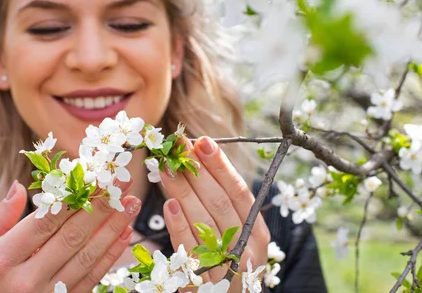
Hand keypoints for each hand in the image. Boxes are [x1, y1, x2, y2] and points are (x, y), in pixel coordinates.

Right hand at [0, 180, 140, 292]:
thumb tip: (20, 185)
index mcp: (2, 260)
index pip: (45, 222)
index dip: (73, 196)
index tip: (94, 176)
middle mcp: (27, 280)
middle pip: (72, 236)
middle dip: (101, 206)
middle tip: (122, 183)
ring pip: (88, 256)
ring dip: (113, 228)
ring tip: (131, 204)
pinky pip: (92, 278)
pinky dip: (111, 255)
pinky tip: (124, 234)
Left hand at [161, 137, 270, 291]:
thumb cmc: (229, 262)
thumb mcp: (236, 234)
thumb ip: (222, 204)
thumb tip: (200, 158)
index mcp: (255, 231)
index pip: (239, 192)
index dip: (220, 166)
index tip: (203, 142)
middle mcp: (245, 247)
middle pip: (220, 203)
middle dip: (197, 170)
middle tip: (177, 145)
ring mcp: (225, 266)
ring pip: (203, 222)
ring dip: (183, 191)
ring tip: (165, 167)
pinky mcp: (203, 281)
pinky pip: (189, 250)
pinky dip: (180, 226)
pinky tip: (169, 205)